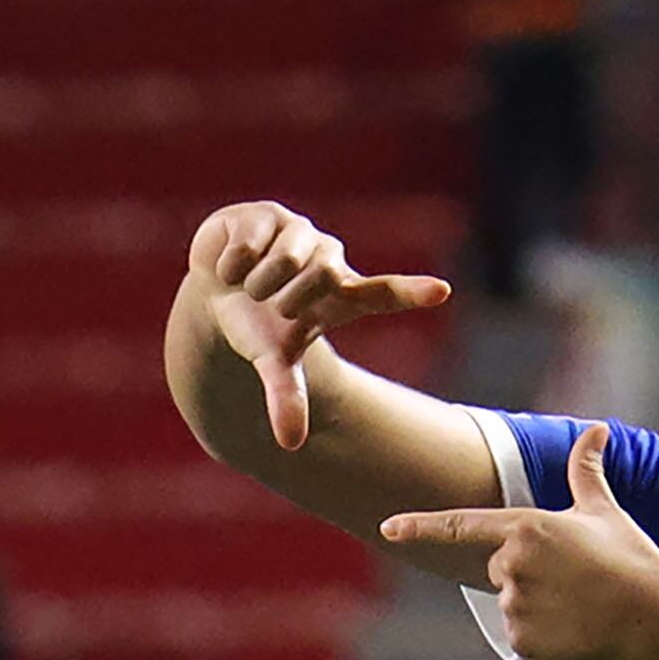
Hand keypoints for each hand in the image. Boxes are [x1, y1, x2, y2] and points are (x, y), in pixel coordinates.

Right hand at [186, 201, 450, 448]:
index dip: (411, 292)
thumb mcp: (273, 361)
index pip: (384, 292)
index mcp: (340, 295)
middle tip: (270, 305)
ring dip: (257, 283)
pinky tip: (229, 267)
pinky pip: (249, 246)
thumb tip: (291, 445)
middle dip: (288, 298)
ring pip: (286, 259)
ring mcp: (299, 232)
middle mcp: (328, 259)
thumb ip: (287, 397)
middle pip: (322, 275)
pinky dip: (231, 267)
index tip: (441, 292)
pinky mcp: (266, 214)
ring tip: (247, 286)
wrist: (217, 286)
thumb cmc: (258, 323)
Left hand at [380, 426, 658, 659]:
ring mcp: (516, 604)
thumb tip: (595, 430)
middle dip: (527, 573)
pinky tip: (577, 630)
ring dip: (538, 606)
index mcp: (526, 528)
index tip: (387, 529)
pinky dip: (544, 637)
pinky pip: (522, 637)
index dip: (420, 527)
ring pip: (512, 604)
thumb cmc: (632, 560)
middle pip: (498, 569)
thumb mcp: (605, 512)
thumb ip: (586, 472)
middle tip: (574, 579)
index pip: (460, 525)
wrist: (656, 617)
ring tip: (580, 605)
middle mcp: (513, 565)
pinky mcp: (524, 641)